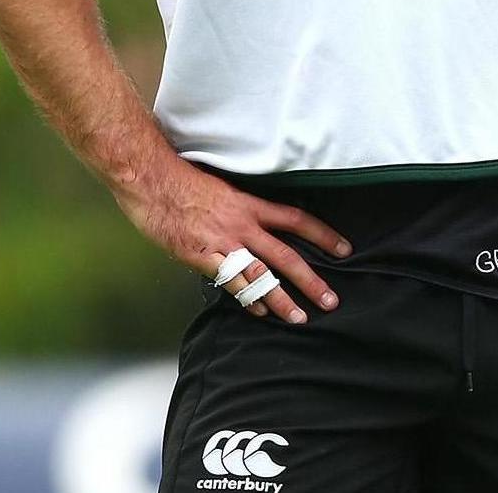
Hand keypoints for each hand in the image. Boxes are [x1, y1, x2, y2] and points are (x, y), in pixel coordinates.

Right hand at [113, 159, 350, 324]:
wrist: (152, 180)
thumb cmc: (185, 182)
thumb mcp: (225, 191)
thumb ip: (244, 210)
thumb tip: (261, 225)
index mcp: (251, 205)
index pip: (297, 220)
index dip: (323, 234)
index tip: (345, 249)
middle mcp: (242, 225)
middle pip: (286, 256)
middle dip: (311, 280)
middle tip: (331, 300)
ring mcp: (222, 243)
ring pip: (260, 276)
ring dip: (281, 300)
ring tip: (299, 317)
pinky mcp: (200, 257)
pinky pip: (230, 283)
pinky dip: (246, 299)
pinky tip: (259, 311)